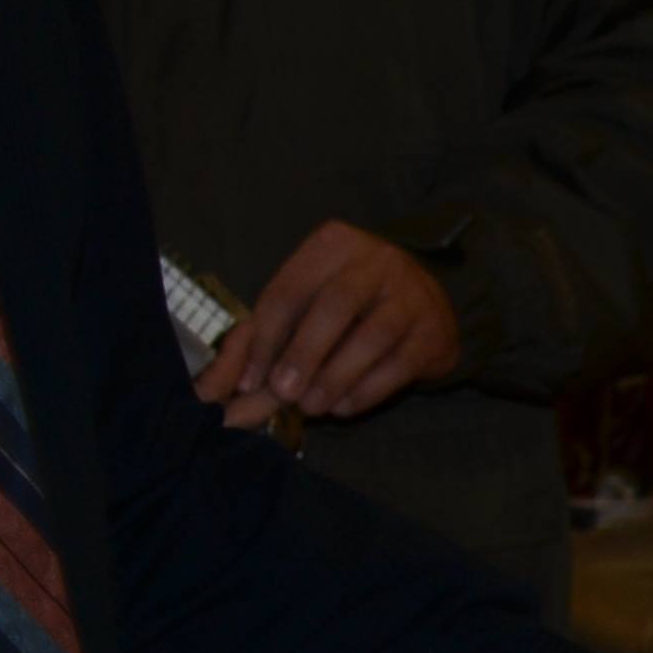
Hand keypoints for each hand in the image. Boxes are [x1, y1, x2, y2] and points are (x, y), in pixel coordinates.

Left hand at [202, 222, 463, 425]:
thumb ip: (260, 336)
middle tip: (283, 393)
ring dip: (337, 376)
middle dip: (305, 352)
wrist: (424, 304)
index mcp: (334, 245)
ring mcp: (414, 293)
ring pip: (374, 335)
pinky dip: (369, 390)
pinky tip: (344, 406)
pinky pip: (401, 363)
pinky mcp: (436, 329)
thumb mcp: (304, 303)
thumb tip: (216, 385)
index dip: (266, 339)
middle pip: (337, 304)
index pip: (290, 290)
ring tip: (312, 406)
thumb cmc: (346, 306)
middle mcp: (379, 260)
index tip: (250, 380)